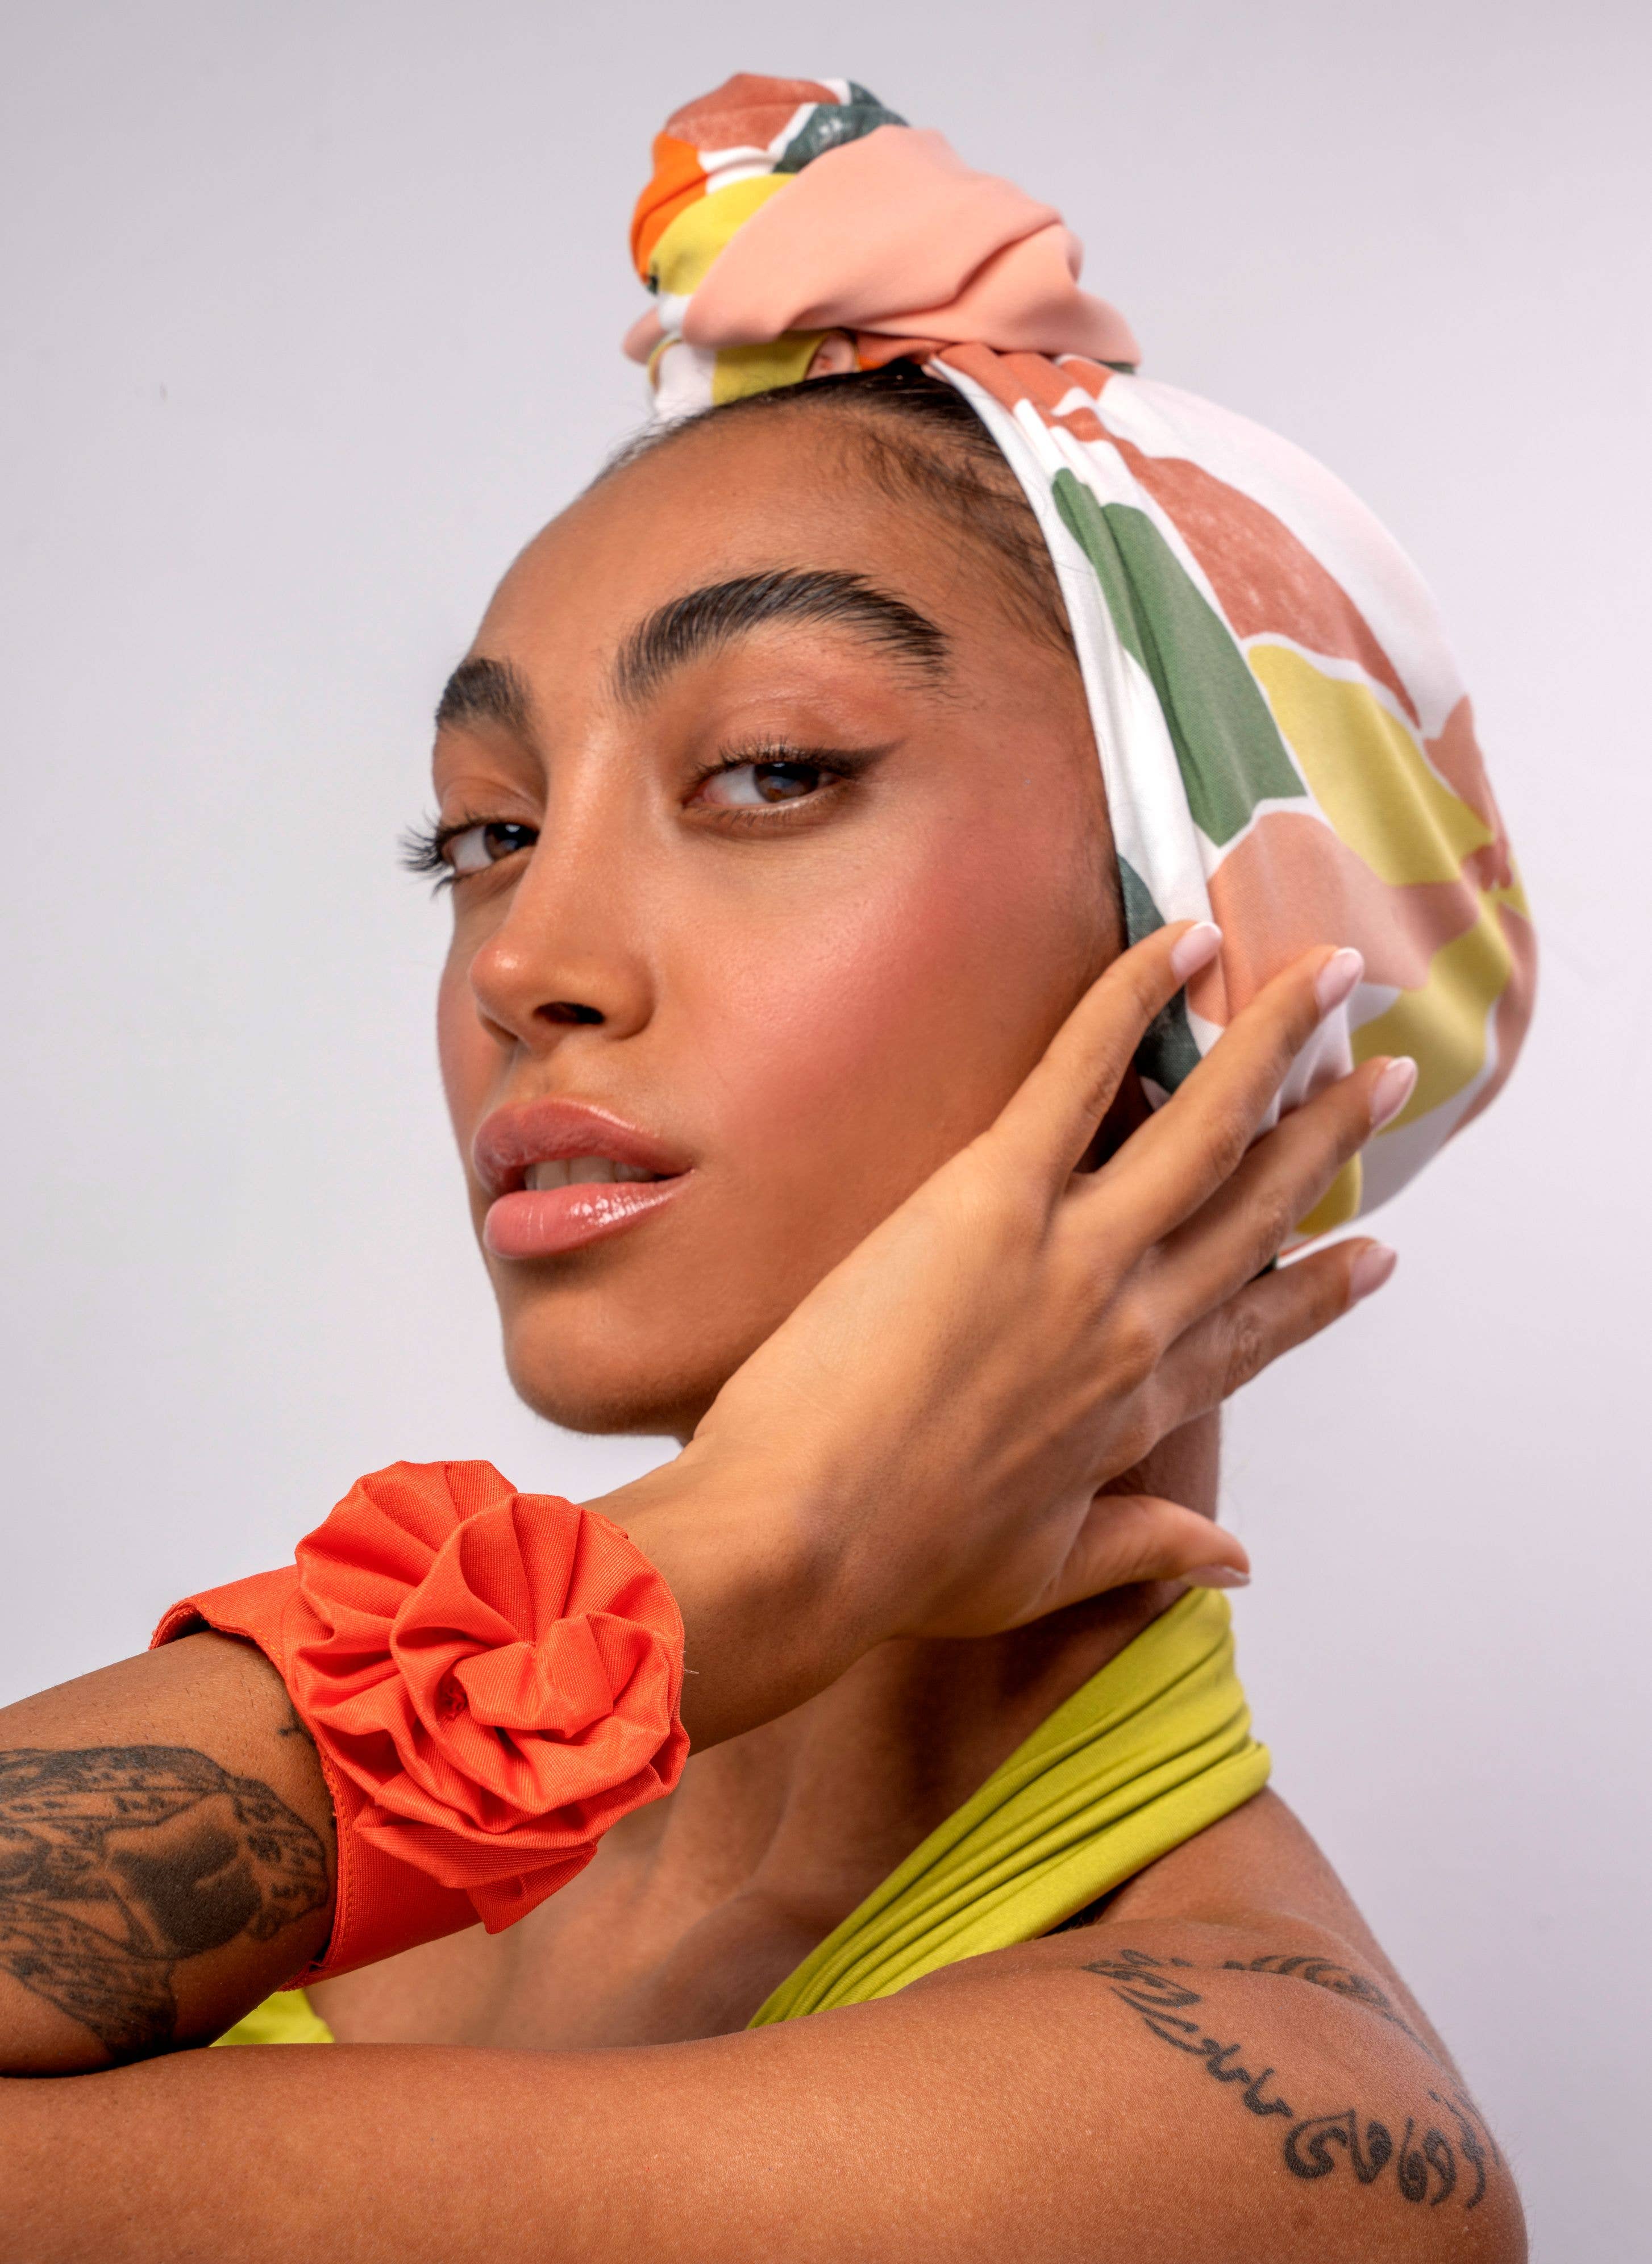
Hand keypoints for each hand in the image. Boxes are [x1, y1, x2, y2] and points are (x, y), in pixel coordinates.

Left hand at [597, 925, 1405, 1740]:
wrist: (800, 1545)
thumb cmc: (894, 1566)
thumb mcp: (1039, 1576)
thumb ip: (1143, 1554)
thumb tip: (1231, 1561)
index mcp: (1135, 1411)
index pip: (1255, 1335)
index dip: (1319, 1290)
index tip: (1373, 1251)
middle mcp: (1132, 1323)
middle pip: (1256, 1207)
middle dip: (1331, 1134)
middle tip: (1388, 1074)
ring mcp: (1074, 1254)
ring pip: (1204, 1124)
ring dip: (1275, 1038)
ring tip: (1331, 973)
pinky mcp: (993, 1198)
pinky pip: (1079, 1073)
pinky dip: (1133, 1002)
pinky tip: (1183, 944)